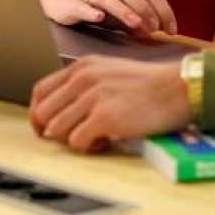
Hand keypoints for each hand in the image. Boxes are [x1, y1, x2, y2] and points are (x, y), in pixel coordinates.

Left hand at [29, 56, 190, 151]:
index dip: (38, 113)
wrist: (176, 88)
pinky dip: (89, 147)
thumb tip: (62, 112)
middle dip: (52, 131)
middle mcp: (83, 79)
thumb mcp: (110, 72)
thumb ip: (85, 85)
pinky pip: (77, 142)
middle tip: (71, 137)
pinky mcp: (104, 118)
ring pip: (58, 130)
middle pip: (43, 113)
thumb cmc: (149, 84)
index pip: (41, 91)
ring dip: (74, 139)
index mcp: (83, 67)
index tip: (43, 127)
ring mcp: (93, 98)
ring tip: (97, 136)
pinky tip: (106, 141)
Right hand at [42, 0, 177, 35]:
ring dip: (124, 10)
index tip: (171, 30)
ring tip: (136, 23)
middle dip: (146, 9)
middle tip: (155, 29)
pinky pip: (83, 5)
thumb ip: (137, 22)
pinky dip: (91, 11)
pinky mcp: (73, 3)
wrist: (62, 0)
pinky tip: (98, 18)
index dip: (163, 9)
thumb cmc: (98, 7)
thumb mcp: (121, 14)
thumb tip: (155, 34)